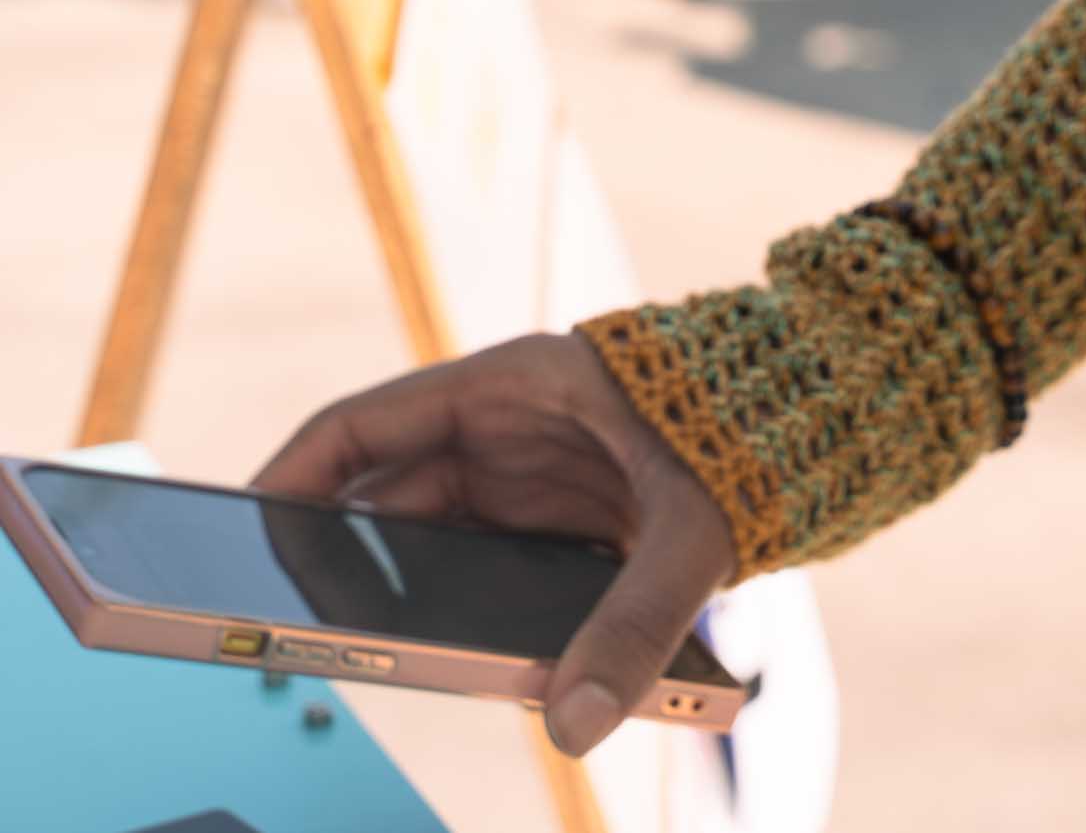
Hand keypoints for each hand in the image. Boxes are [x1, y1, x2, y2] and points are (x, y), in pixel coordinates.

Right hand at [255, 333, 735, 758]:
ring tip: (362, 659)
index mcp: (516, 385)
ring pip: (432, 546)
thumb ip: (639, 620)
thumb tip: (575, 723)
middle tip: (288, 630)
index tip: (241, 526)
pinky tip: (454, 666)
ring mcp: (527, 479)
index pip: (370, 422)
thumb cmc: (755, 426)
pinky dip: (462, 617)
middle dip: (339, 562)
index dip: (297, 473)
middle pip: (388, 499)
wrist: (821, 415)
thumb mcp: (696, 523)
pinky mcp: (555, 525)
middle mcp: (505, 431)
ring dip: (402, 598)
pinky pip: (482, 574)